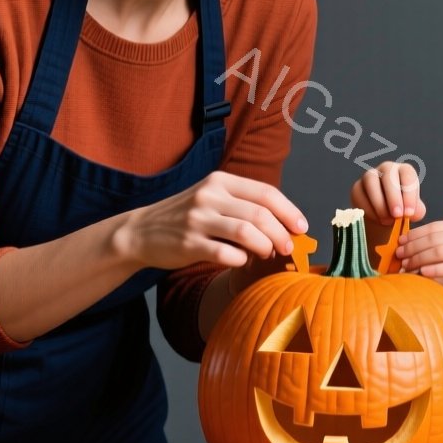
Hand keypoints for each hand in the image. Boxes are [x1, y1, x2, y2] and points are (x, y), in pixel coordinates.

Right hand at [116, 171, 307, 269]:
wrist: (140, 231)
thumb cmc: (186, 216)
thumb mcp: (211, 198)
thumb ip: (242, 204)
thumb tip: (284, 222)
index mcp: (220, 180)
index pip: (265, 192)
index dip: (289, 211)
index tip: (301, 227)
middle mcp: (209, 196)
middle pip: (260, 214)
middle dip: (281, 234)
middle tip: (288, 248)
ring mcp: (197, 219)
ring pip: (247, 233)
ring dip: (265, 247)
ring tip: (268, 254)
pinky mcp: (188, 243)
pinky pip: (225, 254)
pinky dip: (241, 260)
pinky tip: (241, 261)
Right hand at [350, 161, 426, 225]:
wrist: (384, 219)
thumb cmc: (402, 211)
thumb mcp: (412, 212)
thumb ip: (416, 211)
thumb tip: (413, 213)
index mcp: (404, 171)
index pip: (408, 175)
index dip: (409, 194)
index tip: (409, 213)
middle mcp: (387, 169)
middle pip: (388, 175)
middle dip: (393, 197)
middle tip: (397, 215)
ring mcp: (370, 176)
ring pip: (371, 181)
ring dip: (379, 202)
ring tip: (386, 220)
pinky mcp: (357, 187)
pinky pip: (359, 194)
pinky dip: (368, 209)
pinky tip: (377, 219)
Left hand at [395, 219, 442, 298]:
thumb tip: (424, 246)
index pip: (434, 227)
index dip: (414, 235)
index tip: (400, 243)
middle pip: (433, 238)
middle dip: (412, 247)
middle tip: (397, 257)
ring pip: (438, 252)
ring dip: (418, 259)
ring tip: (405, 267)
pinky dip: (434, 269)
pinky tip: (422, 274)